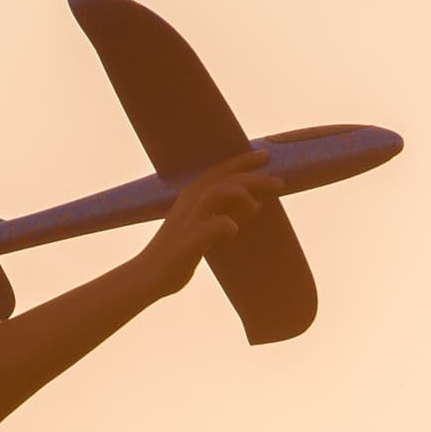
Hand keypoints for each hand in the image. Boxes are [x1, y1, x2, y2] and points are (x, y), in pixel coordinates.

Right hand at [129, 150, 271, 295]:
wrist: (150, 275)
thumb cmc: (181, 251)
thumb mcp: (208, 228)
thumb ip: (231, 213)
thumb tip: (258, 203)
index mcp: (193, 195)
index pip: (221, 171)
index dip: (244, 162)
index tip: (266, 156)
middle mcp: (190, 202)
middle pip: (224, 179)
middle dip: (254, 177)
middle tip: (280, 182)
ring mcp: (188, 220)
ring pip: (216, 193)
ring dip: (240, 194)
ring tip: (256, 205)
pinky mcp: (187, 241)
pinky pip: (211, 228)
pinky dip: (225, 225)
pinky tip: (234, 230)